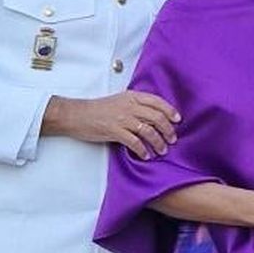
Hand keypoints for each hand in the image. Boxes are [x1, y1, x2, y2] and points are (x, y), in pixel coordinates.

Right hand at [43, 91, 178, 158]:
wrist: (76, 114)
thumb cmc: (98, 109)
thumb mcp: (119, 101)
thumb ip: (136, 105)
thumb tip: (154, 116)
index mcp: (131, 97)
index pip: (157, 101)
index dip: (170, 111)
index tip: (177, 120)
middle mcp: (129, 106)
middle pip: (157, 117)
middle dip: (168, 130)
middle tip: (172, 139)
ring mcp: (121, 118)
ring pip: (148, 131)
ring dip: (158, 142)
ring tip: (162, 150)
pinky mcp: (114, 130)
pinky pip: (134, 142)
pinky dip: (143, 150)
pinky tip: (146, 155)